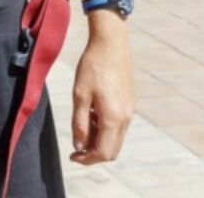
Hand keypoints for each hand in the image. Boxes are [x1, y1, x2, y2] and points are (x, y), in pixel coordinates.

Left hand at [69, 18, 132, 164]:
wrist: (111, 43)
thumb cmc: (92, 67)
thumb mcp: (80, 95)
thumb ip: (79, 124)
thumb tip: (79, 146)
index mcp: (113, 118)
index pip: (103, 153)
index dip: (87, 159)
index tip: (73, 156)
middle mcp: (125, 117)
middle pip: (112, 150)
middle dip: (94, 153)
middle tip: (77, 146)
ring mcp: (130, 110)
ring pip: (116, 138)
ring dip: (100, 140)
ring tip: (83, 124)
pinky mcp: (130, 102)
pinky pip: (120, 125)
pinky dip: (106, 128)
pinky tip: (93, 113)